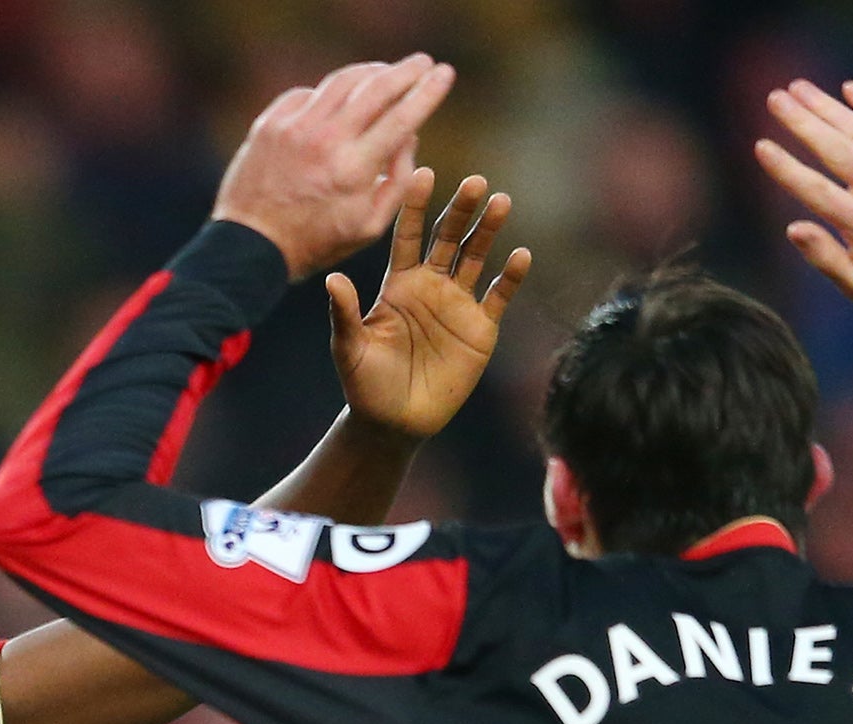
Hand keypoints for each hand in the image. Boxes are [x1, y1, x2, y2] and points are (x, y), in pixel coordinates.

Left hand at [213, 54, 455, 280]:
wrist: (249, 246)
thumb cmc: (314, 242)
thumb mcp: (368, 228)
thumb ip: (398, 183)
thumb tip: (410, 138)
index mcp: (354, 170)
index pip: (402, 118)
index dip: (427, 92)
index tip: (444, 74)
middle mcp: (326, 141)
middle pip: (376, 87)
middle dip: (406, 70)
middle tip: (423, 62)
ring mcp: (295, 127)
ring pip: (342, 81)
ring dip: (370, 71)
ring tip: (386, 72)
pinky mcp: (271, 123)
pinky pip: (309, 94)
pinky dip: (330, 94)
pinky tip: (340, 100)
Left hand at [327, 168, 531, 441]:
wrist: (393, 422)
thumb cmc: (364, 385)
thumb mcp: (349, 348)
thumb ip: (345, 313)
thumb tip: (333, 279)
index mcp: (398, 283)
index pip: (409, 236)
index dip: (416, 206)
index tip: (422, 172)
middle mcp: (430, 286)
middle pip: (448, 238)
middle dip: (460, 209)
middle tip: (475, 181)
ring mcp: (457, 305)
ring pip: (475, 258)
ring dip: (488, 231)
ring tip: (501, 201)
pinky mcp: (480, 329)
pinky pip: (498, 296)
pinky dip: (509, 277)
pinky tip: (520, 256)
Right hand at [756, 79, 852, 342]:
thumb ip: (824, 258)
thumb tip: (793, 228)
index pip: (816, 190)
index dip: (786, 167)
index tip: (761, 146)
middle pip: (838, 150)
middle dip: (803, 122)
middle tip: (775, 98)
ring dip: (830, 107)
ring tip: (800, 88)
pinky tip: (850, 89)